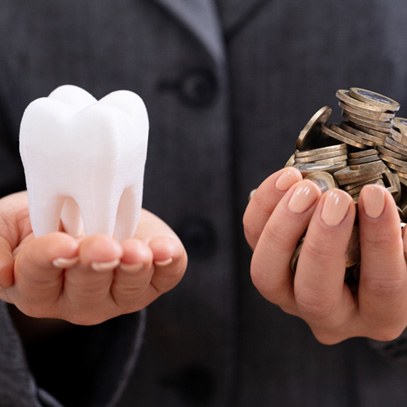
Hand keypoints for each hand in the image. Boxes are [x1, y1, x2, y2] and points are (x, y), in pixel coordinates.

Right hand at [0, 192, 186, 324]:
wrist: (89, 210)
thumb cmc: (46, 218)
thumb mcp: (10, 223)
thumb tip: (1, 272)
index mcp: (38, 285)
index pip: (39, 277)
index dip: (50, 260)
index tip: (63, 243)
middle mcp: (77, 299)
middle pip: (87, 289)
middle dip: (96, 266)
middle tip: (105, 246)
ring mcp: (117, 294)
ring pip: (128, 289)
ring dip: (134, 269)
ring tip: (137, 251)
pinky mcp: (150, 282)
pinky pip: (164, 279)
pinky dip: (169, 265)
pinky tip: (166, 250)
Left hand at [243, 167, 406, 343]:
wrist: (354, 260)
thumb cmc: (385, 253)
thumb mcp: (403, 250)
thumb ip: (398, 237)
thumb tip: (380, 204)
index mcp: (377, 314)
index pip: (381, 288)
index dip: (379, 242)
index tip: (375, 196)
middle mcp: (329, 315)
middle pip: (315, 293)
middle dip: (323, 242)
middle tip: (336, 199)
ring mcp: (289, 294)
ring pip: (268, 275)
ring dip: (284, 228)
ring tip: (306, 188)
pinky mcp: (267, 265)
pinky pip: (253, 239)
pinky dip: (263, 207)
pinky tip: (287, 180)